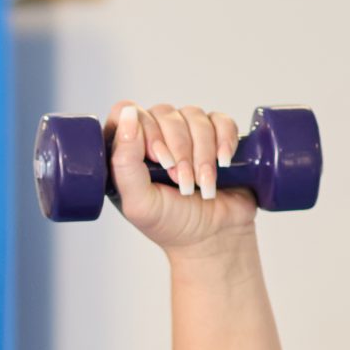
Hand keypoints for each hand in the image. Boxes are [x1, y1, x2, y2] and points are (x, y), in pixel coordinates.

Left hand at [107, 101, 259, 253]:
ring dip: (202, 152)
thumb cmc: (171, 223)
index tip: (159, 160)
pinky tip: (223, 163)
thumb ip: (124, 162)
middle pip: (163, 113)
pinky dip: (224, 140)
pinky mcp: (216, 136)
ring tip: (203, 183)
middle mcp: (155, 136)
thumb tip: (127, 116)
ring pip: (193, 115)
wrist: (215, 237)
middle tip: (183, 183)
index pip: (127, 113)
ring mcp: (186, 134)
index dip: (144, 129)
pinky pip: (220, 120)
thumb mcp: (138, 202)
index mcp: (128, 150)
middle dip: (179, 150)